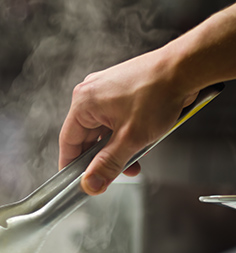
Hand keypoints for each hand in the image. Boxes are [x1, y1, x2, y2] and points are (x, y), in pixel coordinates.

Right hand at [58, 47, 196, 194]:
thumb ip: (108, 164)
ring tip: (134, 159)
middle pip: (87, 136)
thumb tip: (91, 183)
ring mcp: (106, 90)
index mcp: (84, 101)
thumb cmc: (158, 93)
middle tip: (112, 175)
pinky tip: (140, 143)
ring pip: (103, 130)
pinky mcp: (120, 90)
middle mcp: (91, 93)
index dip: (72, 165)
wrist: (183, 69)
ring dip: (116, 148)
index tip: (77, 182)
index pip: (68, 141)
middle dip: (102, 158)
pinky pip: (114, 119)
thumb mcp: (131, 138)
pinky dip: (124, 134)